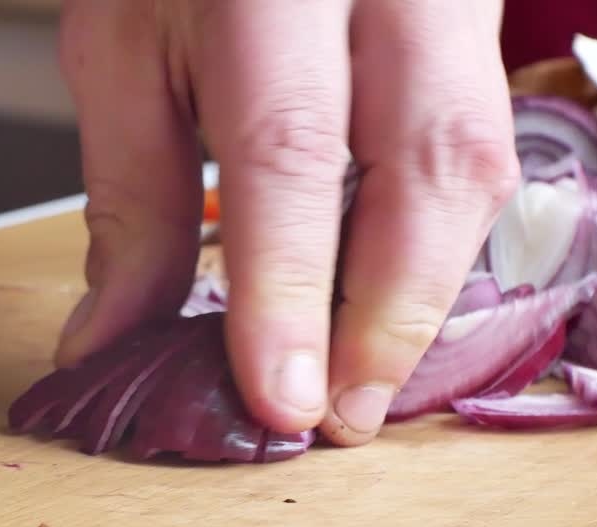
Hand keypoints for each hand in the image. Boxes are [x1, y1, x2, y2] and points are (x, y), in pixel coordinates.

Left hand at [53, 0, 519, 445]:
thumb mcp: (123, 53)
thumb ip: (133, 198)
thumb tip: (112, 339)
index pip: (290, 148)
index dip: (289, 289)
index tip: (283, 400)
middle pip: (427, 160)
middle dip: (392, 314)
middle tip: (344, 418)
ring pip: (476, 162)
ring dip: (424, 292)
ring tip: (365, 378)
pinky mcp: (479, 28)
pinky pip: (483, 149)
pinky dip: (439, 245)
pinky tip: (391, 300)